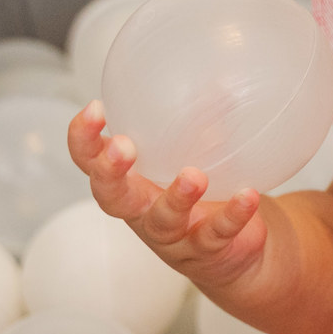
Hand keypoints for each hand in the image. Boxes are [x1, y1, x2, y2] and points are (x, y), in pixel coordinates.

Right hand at [67, 103, 268, 293]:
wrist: (234, 250)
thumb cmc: (204, 194)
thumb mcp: (194, 156)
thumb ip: (199, 124)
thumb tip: (221, 81)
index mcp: (131, 182)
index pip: (91, 161)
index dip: (84, 139)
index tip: (95, 108)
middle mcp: (143, 211)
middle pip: (112, 197)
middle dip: (110, 172)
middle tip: (122, 146)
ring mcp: (173, 237)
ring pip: (164, 221)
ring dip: (176, 198)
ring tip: (193, 176)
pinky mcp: (206, 251)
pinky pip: (216, 234)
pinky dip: (233, 215)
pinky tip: (248, 195)